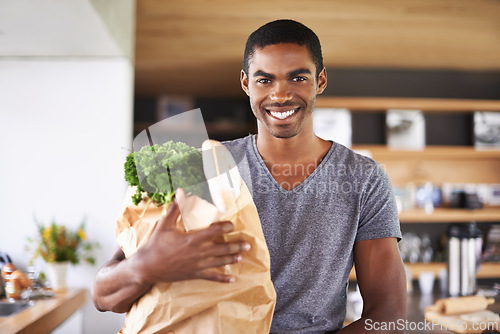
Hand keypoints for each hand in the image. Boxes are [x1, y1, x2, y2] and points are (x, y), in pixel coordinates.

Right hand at [135, 188, 249, 283]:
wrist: (147, 267)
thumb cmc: (155, 245)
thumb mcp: (164, 224)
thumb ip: (176, 208)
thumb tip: (181, 191)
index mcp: (192, 239)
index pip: (214, 232)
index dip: (225, 228)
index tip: (233, 225)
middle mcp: (198, 253)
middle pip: (221, 248)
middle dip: (236, 245)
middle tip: (248, 244)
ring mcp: (197, 265)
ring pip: (219, 262)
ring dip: (232, 259)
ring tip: (242, 256)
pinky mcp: (194, 275)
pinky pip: (212, 277)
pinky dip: (223, 278)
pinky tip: (233, 278)